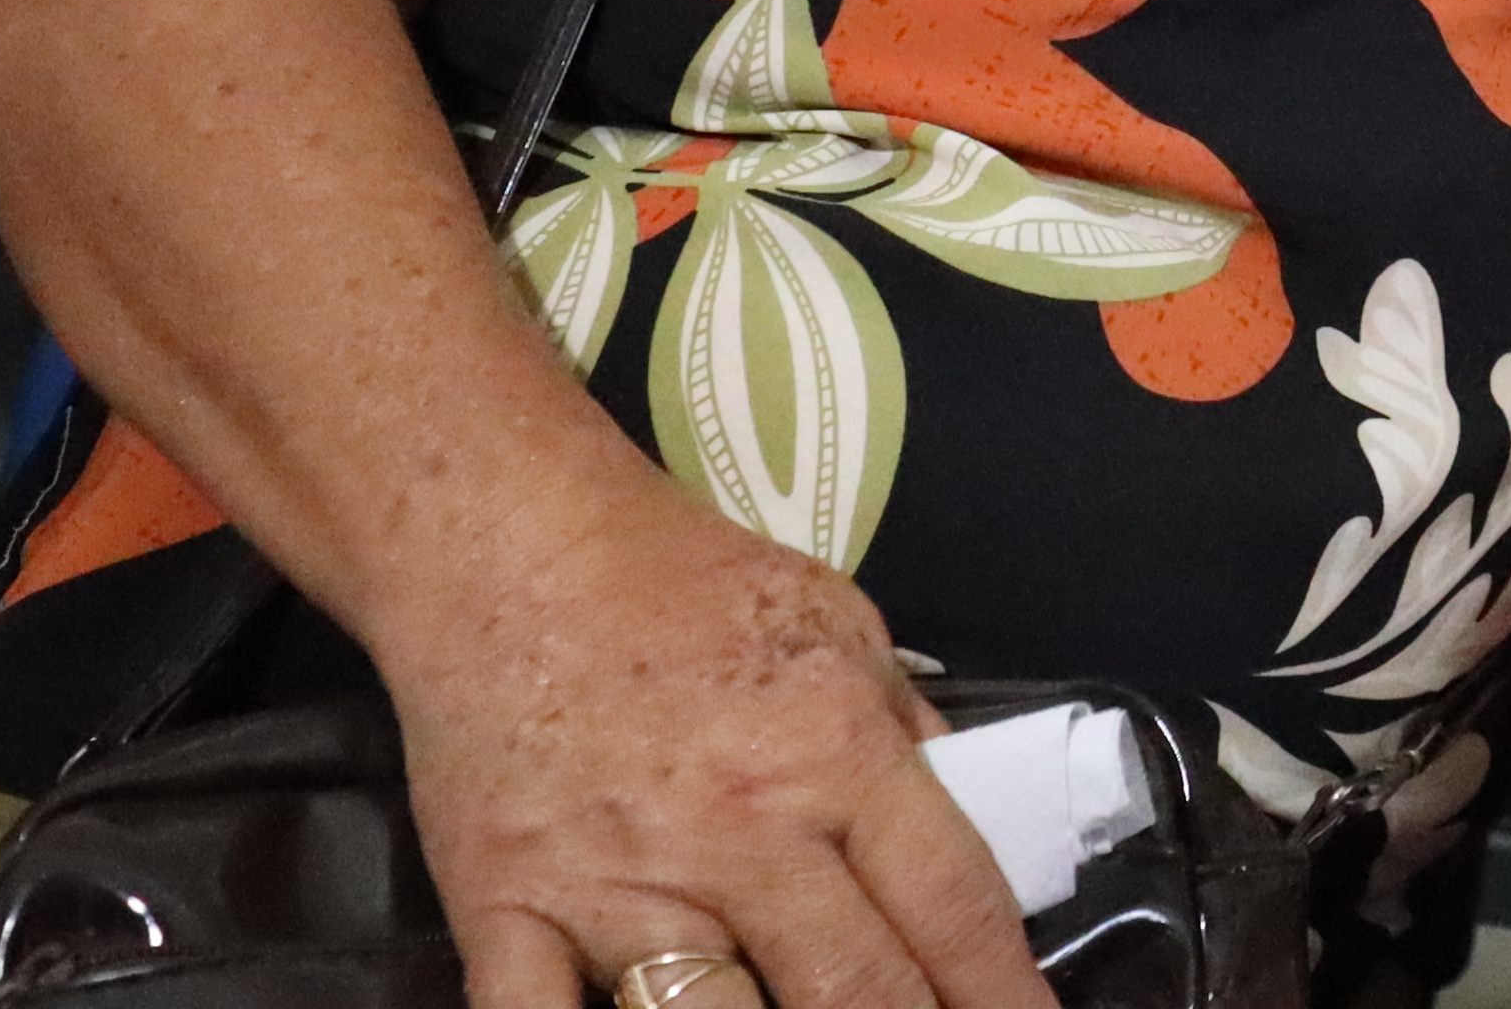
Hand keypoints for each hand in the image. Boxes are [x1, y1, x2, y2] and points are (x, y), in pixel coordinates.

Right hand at [369, 473, 1052, 1008]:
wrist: (508, 545)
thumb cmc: (681, 581)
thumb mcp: (838, 623)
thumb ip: (904, 731)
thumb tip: (972, 821)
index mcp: (833, 753)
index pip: (952, 904)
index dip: (1004, 995)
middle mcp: (739, 832)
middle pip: (853, 992)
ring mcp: (618, 884)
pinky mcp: (506, 910)